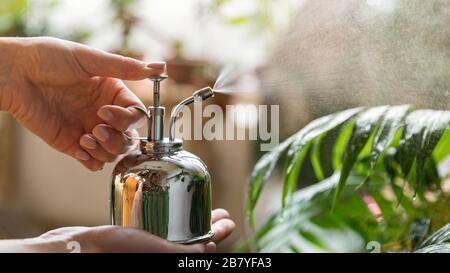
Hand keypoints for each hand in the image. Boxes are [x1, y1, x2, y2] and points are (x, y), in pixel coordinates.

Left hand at [0, 37, 163, 170]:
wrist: (14, 74)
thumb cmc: (48, 58)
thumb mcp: (89, 59)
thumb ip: (124, 67)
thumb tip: (159, 66)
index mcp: (113, 93)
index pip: (136, 115)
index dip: (126, 119)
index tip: (104, 112)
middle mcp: (104, 113)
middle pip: (129, 138)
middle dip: (116, 139)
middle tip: (96, 128)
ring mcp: (89, 129)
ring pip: (113, 152)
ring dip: (104, 150)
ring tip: (85, 138)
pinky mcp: (72, 144)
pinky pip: (92, 162)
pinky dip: (91, 160)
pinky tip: (79, 147)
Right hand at [0, 209, 234, 252]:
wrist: (79, 246)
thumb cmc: (116, 251)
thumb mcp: (160, 252)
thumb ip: (188, 254)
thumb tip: (213, 248)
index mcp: (168, 261)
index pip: (201, 251)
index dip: (219, 235)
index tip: (228, 220)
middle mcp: (160, 255)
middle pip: (193, 241)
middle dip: (208, 225)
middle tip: (219, 212)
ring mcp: (148, 248)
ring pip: (178, 232)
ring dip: (192, 219)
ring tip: (201, 204)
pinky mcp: (135, 239)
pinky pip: (159, 227)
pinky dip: (170, 216)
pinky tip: (171, 203)